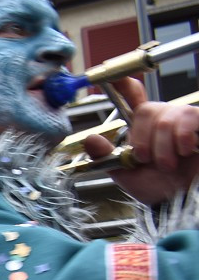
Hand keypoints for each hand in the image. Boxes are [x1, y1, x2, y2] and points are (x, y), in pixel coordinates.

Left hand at [83, 77, 198, 204]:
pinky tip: (186, 151)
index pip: (133, 98)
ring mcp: (185, 121)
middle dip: (143, 139)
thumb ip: (107, 157)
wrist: (182, 202)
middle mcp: (164, 120)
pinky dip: (182, 137)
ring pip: (166, 117)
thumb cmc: (159, 189)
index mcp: (143, 128)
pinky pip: (189, 117)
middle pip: (147, 110)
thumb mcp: (126, 174)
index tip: (113, 76)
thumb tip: (90, 139)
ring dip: (162, 146)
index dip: (123, 84)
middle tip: (146, 160)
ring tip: (168, 164)